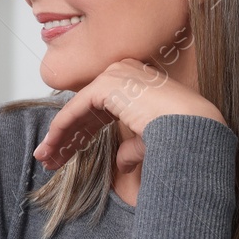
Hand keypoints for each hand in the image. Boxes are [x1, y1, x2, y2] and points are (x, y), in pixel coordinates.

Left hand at [34, 59, 225, 174]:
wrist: (193, 126)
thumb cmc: (182, 132)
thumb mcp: (149, 140)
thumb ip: (131, 148)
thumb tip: (122, 163)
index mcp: (135, 84)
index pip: (99, 109)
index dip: (82, 134)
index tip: (67, 154)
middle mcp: (123, 75)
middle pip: (85, 111)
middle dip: (67, 137)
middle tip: (51, 159)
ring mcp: (114, 76)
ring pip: (76, 111)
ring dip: (59, 136)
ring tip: (45, 158)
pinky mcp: (105, 85)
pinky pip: (75, 110)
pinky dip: (61, 129)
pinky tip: (52, 147)